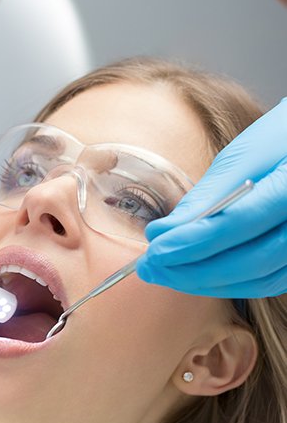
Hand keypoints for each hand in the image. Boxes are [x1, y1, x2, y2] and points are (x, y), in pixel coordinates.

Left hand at [136, 98, 286, 297]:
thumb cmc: (280, 139)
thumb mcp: (245, 154)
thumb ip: (207, 196)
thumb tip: (161, 233)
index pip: (239, 223)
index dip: (191, 242)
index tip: (154, 250)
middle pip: (250, 262)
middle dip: (191, 271)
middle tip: (149, 268)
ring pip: (258, 280)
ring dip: (204, 282)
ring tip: (163, 273)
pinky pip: (265, 282)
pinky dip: (225, 283)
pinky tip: (192, 275)